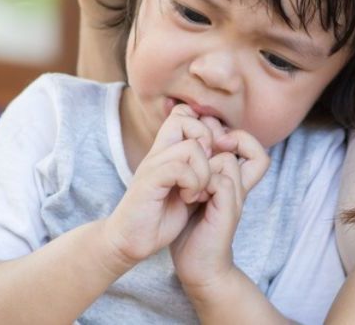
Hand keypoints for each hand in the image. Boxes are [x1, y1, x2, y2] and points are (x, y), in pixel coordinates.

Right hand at [102, 106, 217, 263]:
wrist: (130, 241)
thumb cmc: (159, 218)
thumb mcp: (188, 189)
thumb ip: (201, 171)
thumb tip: (224, 155)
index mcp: (167, 152)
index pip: (183, 114)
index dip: (204, 126)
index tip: (213, 154)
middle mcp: (158, 153)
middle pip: (185, 118)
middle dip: (208, 140)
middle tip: (208, 170)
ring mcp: (152, 165)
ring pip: (191, 147)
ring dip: (203, 172)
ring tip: (197, 192)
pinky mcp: (149, 181)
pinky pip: (179, 167)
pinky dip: (193, 183)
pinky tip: (189, 198)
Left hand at [171, 129, 270, 294]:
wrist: (195, 267)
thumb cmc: (189, 231)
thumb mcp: (188, 192)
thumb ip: (192, 169)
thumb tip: (184, 141)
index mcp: (230, 179)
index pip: (248, 144)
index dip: (229, 133)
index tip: (201, 140)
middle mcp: (238, 185)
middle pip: (248, 144)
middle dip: (219, 139)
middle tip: (198, 151)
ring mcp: (236, 198)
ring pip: (227, 160)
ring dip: (202, 166)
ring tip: (189, 184)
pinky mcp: (229, 211)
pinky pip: (222, 181)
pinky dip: (201, 183)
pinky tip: (189, 197)